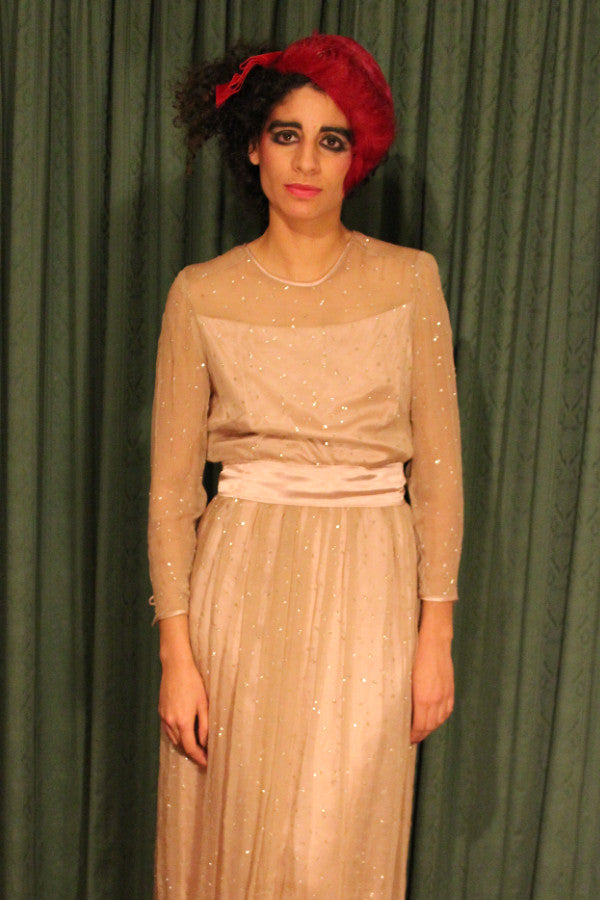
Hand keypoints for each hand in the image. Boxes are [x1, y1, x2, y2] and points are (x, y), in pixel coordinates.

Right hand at [158, 615, 208, 765]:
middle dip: (192, 752)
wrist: (175, 666)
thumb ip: (205, 725)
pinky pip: (168, 729)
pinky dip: (176, 734)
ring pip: (173, 739)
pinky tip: (184, 731)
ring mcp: (163, 717)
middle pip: (181, 745)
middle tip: (204, 755)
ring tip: (196, 745)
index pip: (191, 748)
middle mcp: (170, 722)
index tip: (207, 763)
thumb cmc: (193, 683)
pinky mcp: (160, 711)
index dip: (199, 758)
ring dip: (184, 744)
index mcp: (183, 722)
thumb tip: (205, 743)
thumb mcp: (203, 704)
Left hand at [410, 601, 454, 743]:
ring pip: (439, 720)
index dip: (413, 735)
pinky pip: (447, 710)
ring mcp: (445, 694)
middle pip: (429, 726)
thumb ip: (405, 694)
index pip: (419, 725)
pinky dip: (440, 718)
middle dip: (420, 735)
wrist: (434, 640)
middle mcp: (436, 699)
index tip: (405, 739)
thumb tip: (399, 708)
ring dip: (430, 728)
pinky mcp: (450, 688)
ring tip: (421, 732)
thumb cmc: (414, 655)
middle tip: (411, 739)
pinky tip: (435, 720)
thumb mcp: (405, 675)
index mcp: (423, 698)